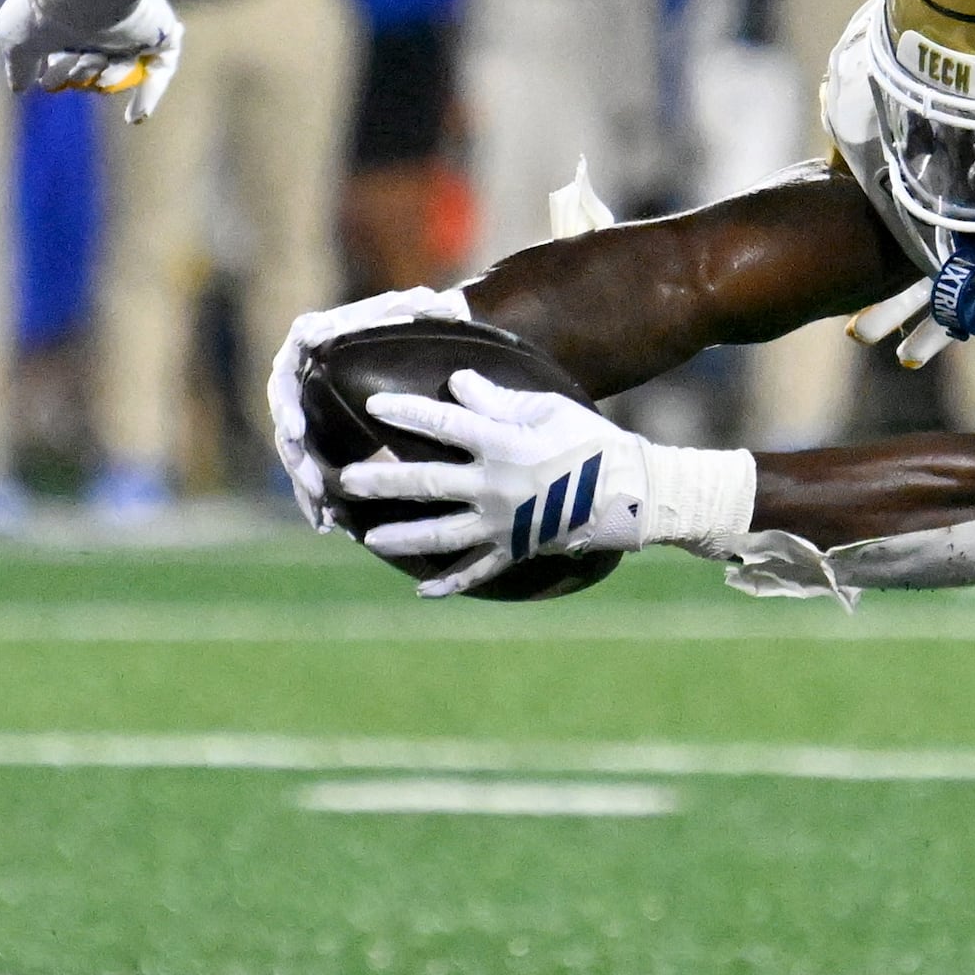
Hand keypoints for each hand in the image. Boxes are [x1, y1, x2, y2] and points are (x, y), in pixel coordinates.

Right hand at [0, 0, 181, 120]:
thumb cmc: (46, 6)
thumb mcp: (18, 38)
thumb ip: (20, 65)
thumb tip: (20, 88)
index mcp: (70, 17)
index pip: (68, 56)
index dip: (59, 76)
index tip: (48, 83)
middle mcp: (102, 22)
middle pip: (96, 65)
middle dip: (81, 75)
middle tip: (71, 69)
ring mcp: (132, 27)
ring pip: (125, 68)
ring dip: (108, 79)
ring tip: (95, 65)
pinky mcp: (159, 32)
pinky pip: (162, 67)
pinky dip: (150, 93)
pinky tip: (136, 116)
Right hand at [266, 284, 474, 526]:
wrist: (435, 336)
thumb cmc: (427, 318)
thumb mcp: (425, 307)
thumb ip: (419, 305)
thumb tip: (417, 302)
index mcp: (316, 339)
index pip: (286, 372)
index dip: (286, 403)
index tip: (297, 431)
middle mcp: (306, 372)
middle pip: (285, 417)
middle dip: (294, 454)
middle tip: (311, 482)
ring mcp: (312, 403)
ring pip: (295, 448)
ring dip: (304, 481)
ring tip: (321, 511)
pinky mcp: (324, 430)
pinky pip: (311, 464)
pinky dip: (315, 494)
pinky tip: (326, 522)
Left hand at [330, 371, 649, 596]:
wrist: (630, 493)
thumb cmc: (591, 441)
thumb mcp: (548, 409)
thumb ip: (498, 399)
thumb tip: (456, 382)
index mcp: (502, 444)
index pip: (444, 424)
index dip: (407, 413)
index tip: (373, 406)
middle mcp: (493, 486)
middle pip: (426, 482)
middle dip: (381, 481)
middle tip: (344, 482)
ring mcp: (501, 523)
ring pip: (440, 533)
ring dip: (401, 536)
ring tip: (367, 539)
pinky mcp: (515, 548)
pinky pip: (478, 570)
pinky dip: (450, 584)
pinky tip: (423, 592)